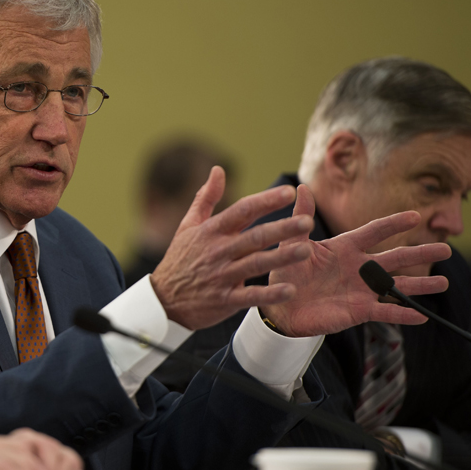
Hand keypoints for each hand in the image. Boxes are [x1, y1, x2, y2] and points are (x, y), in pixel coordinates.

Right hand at [150, 166, 313, 329]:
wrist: (163, 300)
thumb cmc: (180, 259)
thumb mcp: (188, 225)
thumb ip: (206, 197)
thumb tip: (218, 169)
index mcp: (211, 231)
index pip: (242, 210)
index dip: (265, 200)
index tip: (289, 192)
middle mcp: (218, 251)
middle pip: (254, 237)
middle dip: (281, 228)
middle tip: (307, 221)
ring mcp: (221, 276)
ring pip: (255, 264)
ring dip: (281, 258)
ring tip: (306, 250)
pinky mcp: (224, 300)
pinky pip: (249, 296)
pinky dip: (269, 294)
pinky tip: (289, 289)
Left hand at [264, 185, 450, 336]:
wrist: (281, 305)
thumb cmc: (287, 271)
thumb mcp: (293, 244)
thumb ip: (300, 218)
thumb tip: (300, 187)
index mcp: (345, 247)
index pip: (373, 232)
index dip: (392, 224)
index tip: (415, 215)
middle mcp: (359, 267)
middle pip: (394, 258)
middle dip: (420, 254)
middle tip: (447, 249)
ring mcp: (361, 290)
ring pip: (396, 286)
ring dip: (420, 286)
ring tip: (442, 283)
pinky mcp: (359, 311)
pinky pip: (384, 312)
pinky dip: (402, 313)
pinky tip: (422, 315)